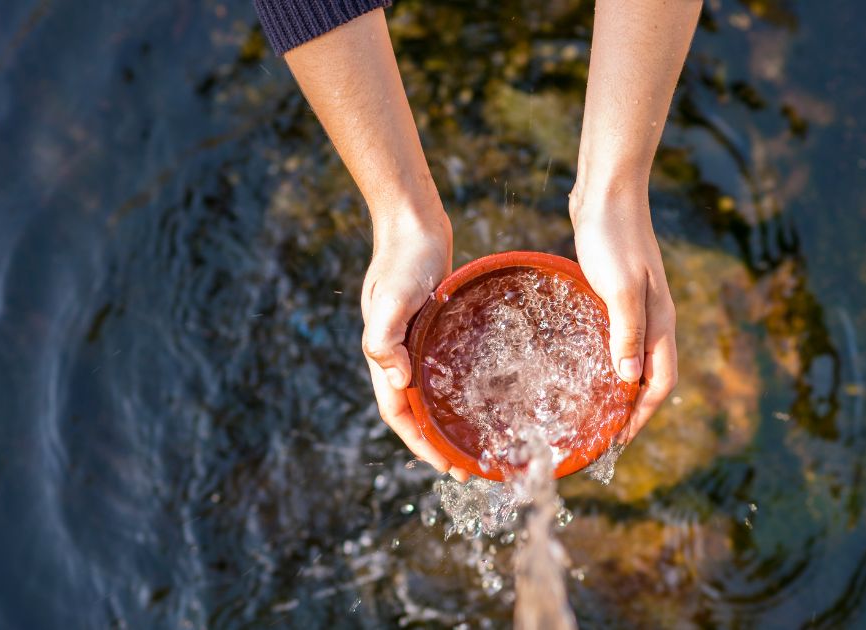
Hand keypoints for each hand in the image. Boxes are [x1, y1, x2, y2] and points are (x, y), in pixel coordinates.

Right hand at [360, 210, 469, 480]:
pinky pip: (443, 370)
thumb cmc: (403, 259)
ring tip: (476, 442)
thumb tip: (396, 381)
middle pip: (415, 412)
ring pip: (430, 394)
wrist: (413, 225)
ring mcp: (416, 343)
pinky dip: (457, 390)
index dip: (421, 444)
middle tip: (470, 468)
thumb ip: (384, 338)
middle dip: (438, 444)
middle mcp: (399, 355)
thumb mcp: (391, 298)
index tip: (447, 467)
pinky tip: (481, 396)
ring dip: (447, 421)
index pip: (399, 414)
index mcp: (385, 355)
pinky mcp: (433, 329)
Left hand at [571, 188, 677, 442]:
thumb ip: (626, 333)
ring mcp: (637, 306)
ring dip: (619, 387)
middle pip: (651, 376)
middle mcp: (653, 319)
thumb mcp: (619, 287)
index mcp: (659, 322)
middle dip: (633, 410)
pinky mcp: (617, 294)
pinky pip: (617, 338)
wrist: (607, 192)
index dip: (642, 415)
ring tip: (594, 410)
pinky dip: (606, 360)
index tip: (618, 441)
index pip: (661, 383)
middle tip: (603, 434)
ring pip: (634, 358)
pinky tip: (583, 364)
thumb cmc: (613, 237)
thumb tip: (628, 381)